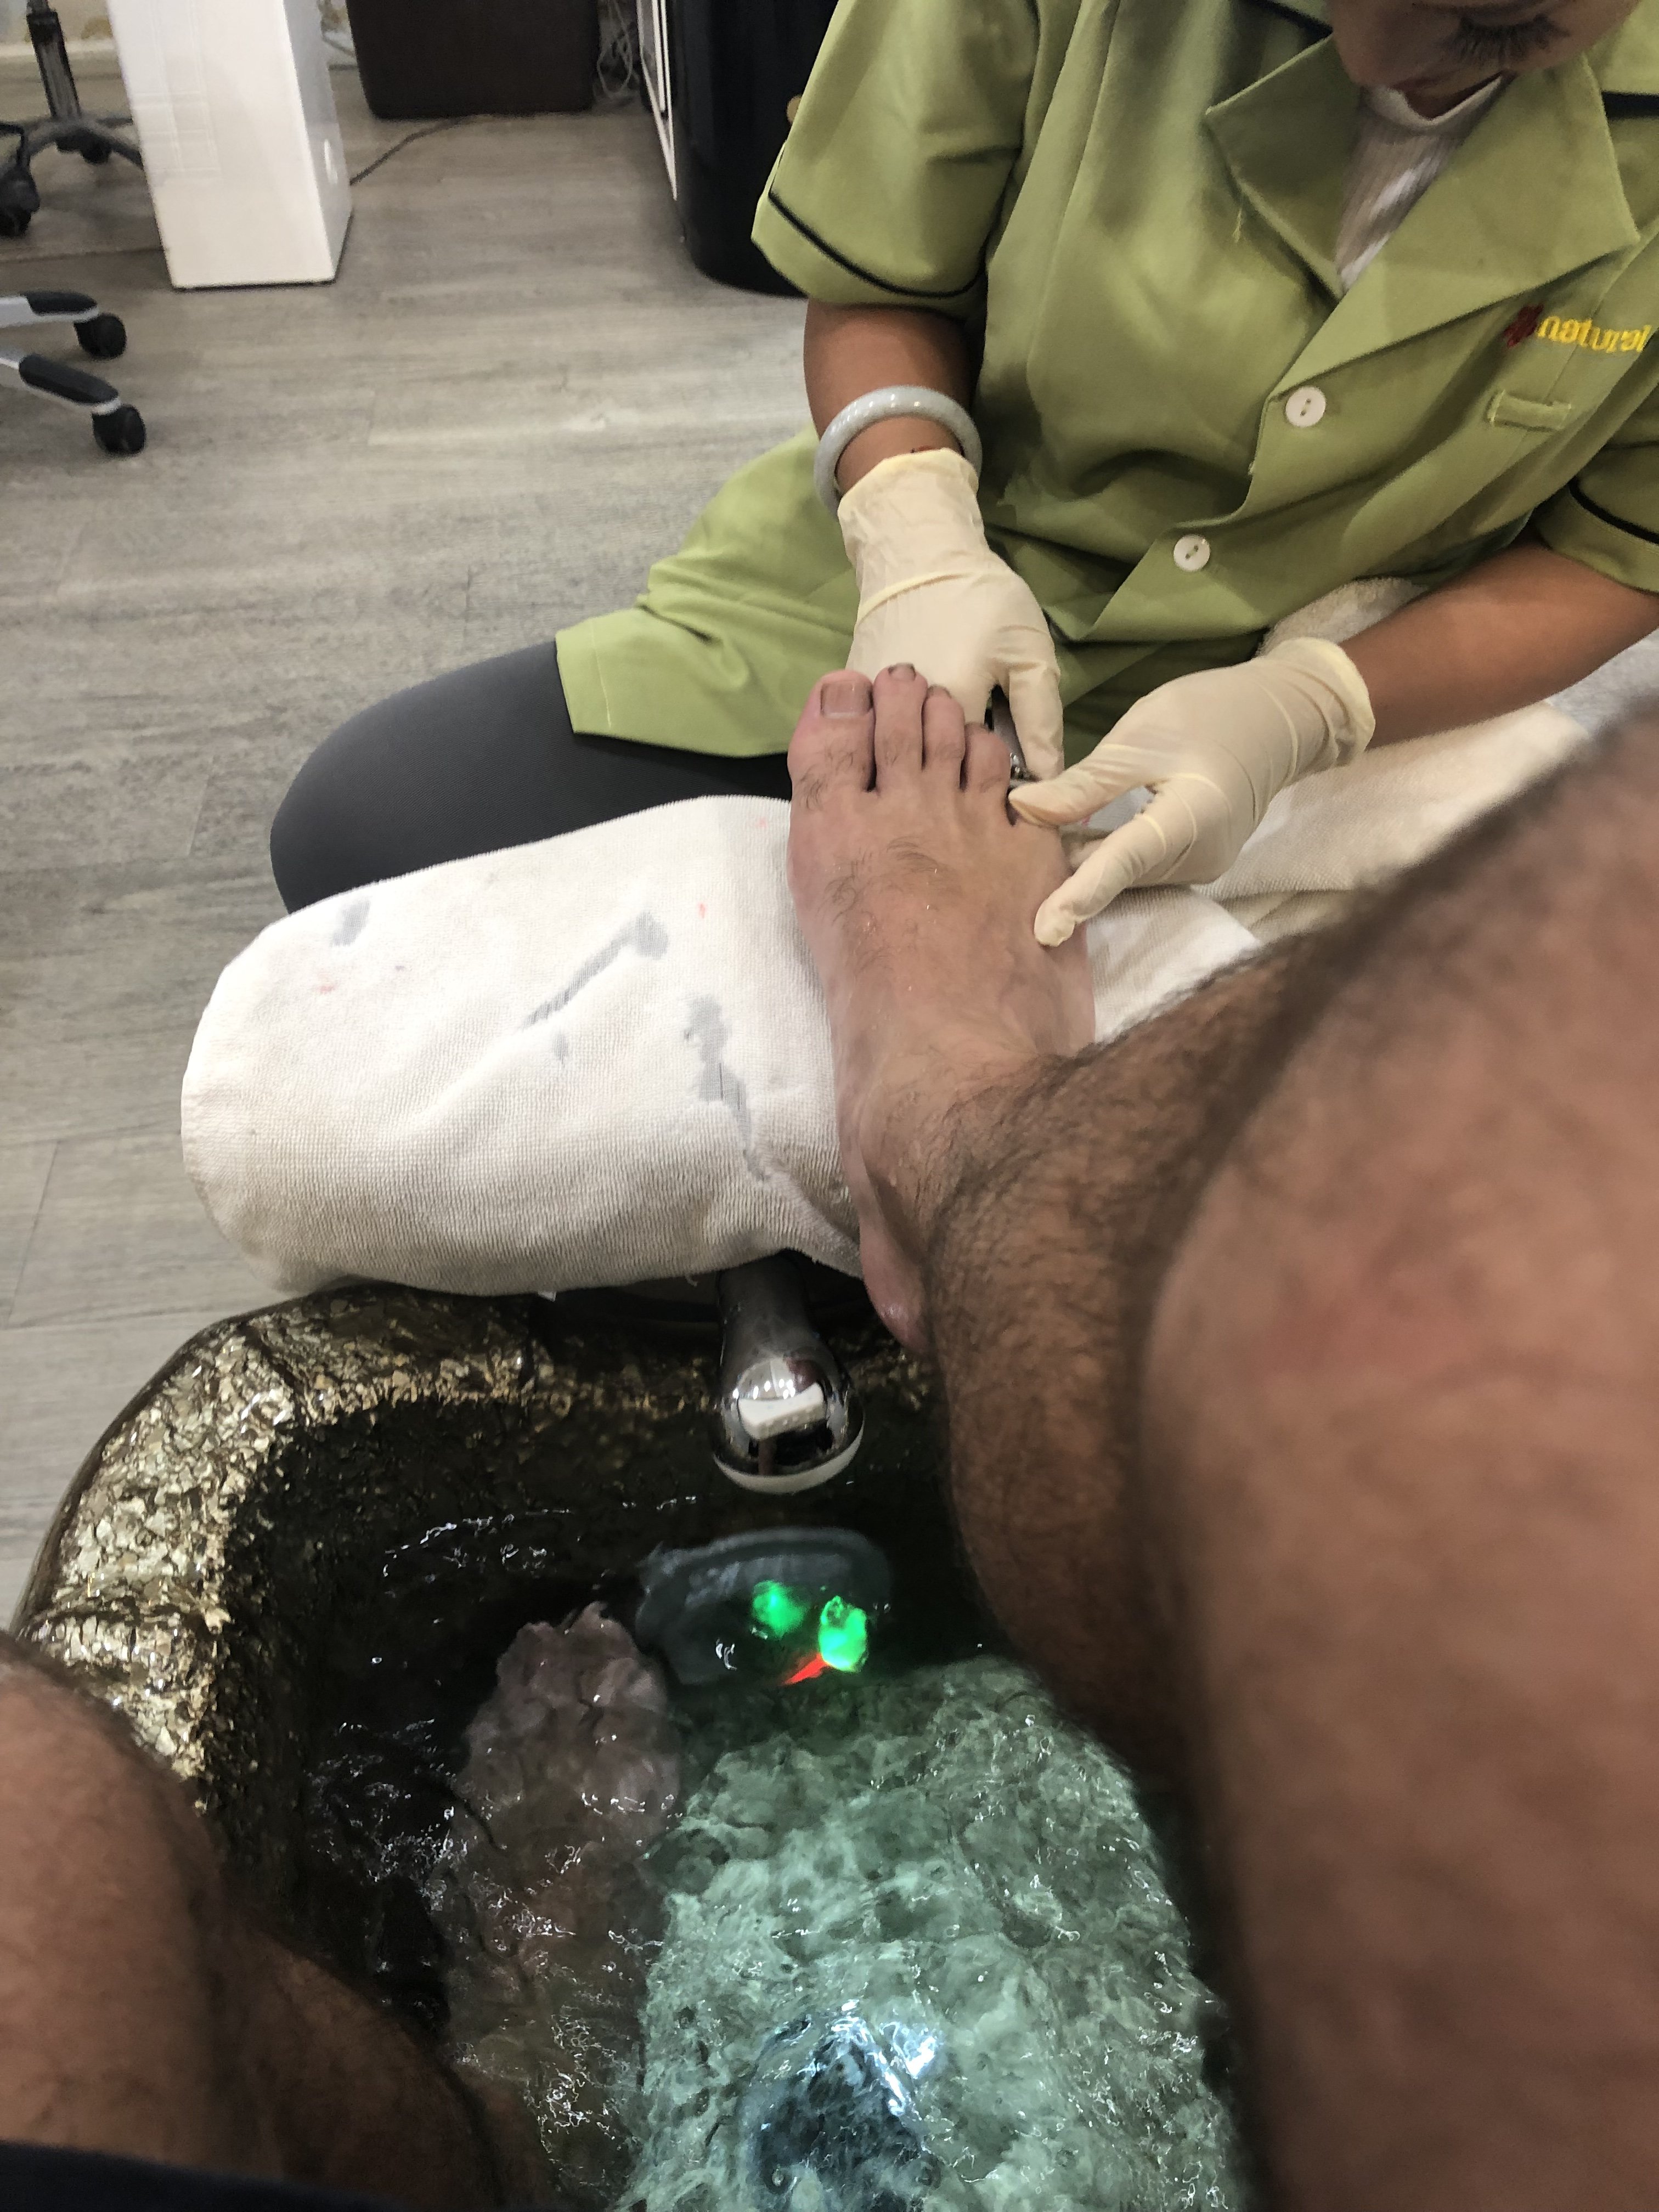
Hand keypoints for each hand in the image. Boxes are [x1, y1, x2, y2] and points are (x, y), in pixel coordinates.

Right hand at [837, 448, 1065, 776]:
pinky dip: (901, 742)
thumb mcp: (1027, 652)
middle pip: (941, 775)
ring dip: (930, 759)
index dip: (1001, 778)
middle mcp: (905, 723)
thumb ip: (1040, 718)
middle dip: (963, 770)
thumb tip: (1048, 780)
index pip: (984, 778)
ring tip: (948, 731)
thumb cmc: (980, 599)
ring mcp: (871, 716)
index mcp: (955, 713)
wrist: (914, 554)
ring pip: (907, 763)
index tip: (1009, 765)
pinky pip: (880, 742)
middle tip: (977, 730)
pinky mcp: (855, 707)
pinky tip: (917, 722)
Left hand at [1009, 640, 1374, 943]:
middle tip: (996, 875)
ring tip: (1022, 856)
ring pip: (1123, 873)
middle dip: (1062, 876)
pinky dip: (1103, 857)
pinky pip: (1136, 867)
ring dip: (1079, 865)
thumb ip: (1084, 783)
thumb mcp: (1140, 738)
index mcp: (1189, 821)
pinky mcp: (1192, 864)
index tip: (1043, 930)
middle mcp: (1196, 859)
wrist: (1278, 720)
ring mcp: (1197, 867)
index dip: (1080, 895)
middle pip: (1116, 874)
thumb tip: (1021, 809)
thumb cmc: (1210, 715)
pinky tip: (1066, 844)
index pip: (1123, 863)